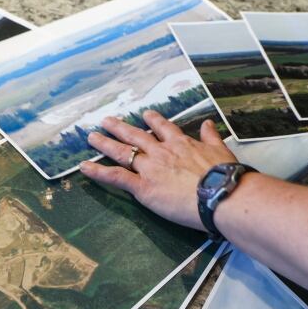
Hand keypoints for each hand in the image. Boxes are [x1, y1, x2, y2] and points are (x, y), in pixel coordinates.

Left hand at [80, 110, 236, 230]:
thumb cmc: (224, 176)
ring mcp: (150, 168)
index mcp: (181, 144)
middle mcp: (162, 152)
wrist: (219, 193)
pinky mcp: (142, 187)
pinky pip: (115, 177)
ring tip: (91, 137)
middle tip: (107, 120)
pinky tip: (84, 167)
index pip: (164, 128)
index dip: (153, 121)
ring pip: (122, 152)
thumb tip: (209, 124)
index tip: (145, 115)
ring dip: (105, 144)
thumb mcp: (221, 150)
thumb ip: (211, 137)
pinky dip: (98, 172)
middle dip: (120, 128)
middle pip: (136, 136)